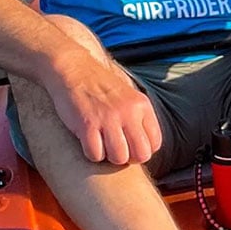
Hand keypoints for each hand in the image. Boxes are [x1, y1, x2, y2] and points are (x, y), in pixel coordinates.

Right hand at [45, 55, 162, 164]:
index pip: (155, 143)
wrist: (75, 70)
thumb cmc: (102, 88)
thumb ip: (140, 119)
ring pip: (119, 158)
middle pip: (141, 154)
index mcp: (142, 106)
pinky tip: (88, 142)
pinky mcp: (86, 124)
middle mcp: (129, 112)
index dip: (143, 151)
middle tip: (117, 151)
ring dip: (109, 158)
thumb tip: (146, 148)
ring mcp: (108, 118)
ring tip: (102, 145)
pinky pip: (95, 154)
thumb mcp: (130, 98)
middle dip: (129, 159)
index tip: (130, 146)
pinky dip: (92, 154)